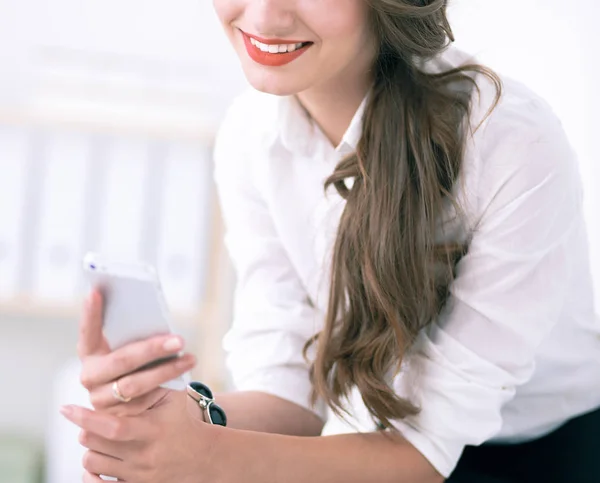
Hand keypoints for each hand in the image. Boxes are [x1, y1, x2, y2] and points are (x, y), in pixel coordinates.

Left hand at [61, 390, 223, 482]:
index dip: (85, 417)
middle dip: (86, 427)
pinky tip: (96, 462)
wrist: (205, 457)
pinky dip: (91, 474)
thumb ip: (147, 388)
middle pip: (94, 443)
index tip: (66, 408)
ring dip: (91, 447)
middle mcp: (142, 455)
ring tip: (100, 437)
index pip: (111, 426)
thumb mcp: (172, 400)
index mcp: (152, 430)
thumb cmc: (185, 422)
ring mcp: (138, 475)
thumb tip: (121, 373)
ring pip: (92, 462)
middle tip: (90, 419)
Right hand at [78, 290, 196, 415]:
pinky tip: (184, 376)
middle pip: (121, 360)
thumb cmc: (144, 366)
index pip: (88, 332)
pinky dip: (166, 387)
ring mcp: (101, 400)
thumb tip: (153, 320)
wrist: (152, 406)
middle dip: (152, 349)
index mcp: (90, 353)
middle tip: (179, 340)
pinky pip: (144, 402)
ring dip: (166, 370)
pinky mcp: (117, 419)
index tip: (96, 291)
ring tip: (190, 359)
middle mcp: (91, 376)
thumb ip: (136, 337)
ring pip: (134, 384)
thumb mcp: (138, 348)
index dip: (90, 314)